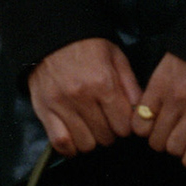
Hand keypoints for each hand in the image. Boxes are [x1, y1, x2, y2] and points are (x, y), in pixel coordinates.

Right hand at [27, 37, 141, 156]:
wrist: (51, 36)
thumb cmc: (87, 46)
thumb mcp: (116, 57)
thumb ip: (130, 85)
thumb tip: (141, 110)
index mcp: (103, 83)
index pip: (123, 126)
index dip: (126, 126)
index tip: (122, 121)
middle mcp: (82, 97)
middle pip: (106, 137)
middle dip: (110, 134)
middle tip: (106, 123)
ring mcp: (61, 106)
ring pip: (85, 144)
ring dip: (92, 141)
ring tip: (91, 129)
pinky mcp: (44, 111)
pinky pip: (60, 142)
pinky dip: (70, 148)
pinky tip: (75, 141)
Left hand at [130, 53, 185, 169]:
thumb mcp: (167, 65)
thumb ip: (156, 90)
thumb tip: (146, 114)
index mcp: (160, 86)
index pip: (140, 123)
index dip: (143, 130)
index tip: (149, 127)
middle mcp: (176, 100)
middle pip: (156, 140)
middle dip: (158, 141)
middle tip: (165, 135)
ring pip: (175, 148)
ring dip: (175, 149)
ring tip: (179, 142)